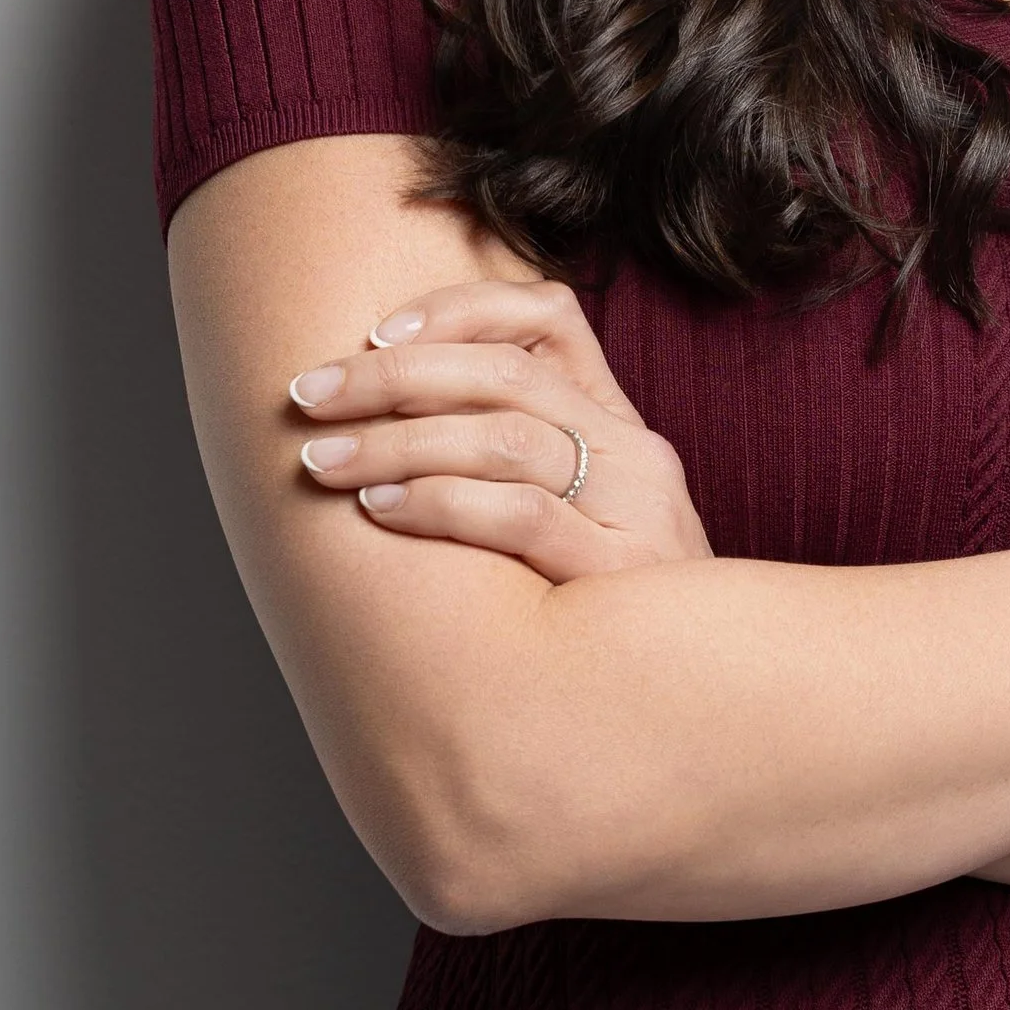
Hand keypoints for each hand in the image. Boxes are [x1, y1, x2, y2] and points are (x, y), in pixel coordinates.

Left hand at [286, 277, 713, 579]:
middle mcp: (635, 451)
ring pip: (507, 437)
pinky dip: (441, 502)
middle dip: (393, 375)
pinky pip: (521, 514)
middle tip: (309, 394)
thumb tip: (386, 419)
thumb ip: (510, 465)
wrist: (699, 699)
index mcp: (619, 424)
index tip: (374, 334)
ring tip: (325, 459)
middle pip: (507, 372)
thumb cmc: (607, 612)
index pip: (550, 317)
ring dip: (399, 440)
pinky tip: (382, 508)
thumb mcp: (579, 518)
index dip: (458, 309)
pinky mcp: (621, 571)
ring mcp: (635, 508)